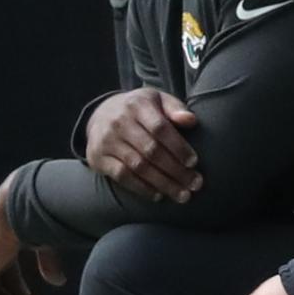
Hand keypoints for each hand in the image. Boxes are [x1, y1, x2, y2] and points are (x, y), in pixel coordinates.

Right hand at [82, 88, 202, 203]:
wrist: (100, 113)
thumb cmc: (139, 109)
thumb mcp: (157, 99)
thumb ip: (175, 108)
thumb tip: (191, 121)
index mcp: (137, 105)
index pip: (160, 128)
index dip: (178, 147)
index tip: (194, 162)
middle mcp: (119, 122)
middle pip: (151, 150)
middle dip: (176, 170)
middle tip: (195, 184)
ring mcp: (106, 141)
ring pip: (138, 166)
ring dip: (163, 183)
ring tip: (182, 195)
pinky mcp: (98, 158)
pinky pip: (122, 176)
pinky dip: (142, 188)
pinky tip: (158, 195)